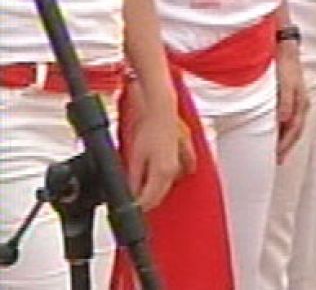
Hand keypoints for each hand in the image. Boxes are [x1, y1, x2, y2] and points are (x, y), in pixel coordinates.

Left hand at [123, 83, 192, 209]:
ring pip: (170, 183)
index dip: (137, 208)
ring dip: (158, 188)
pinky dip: (172, 174)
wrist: (160, 107)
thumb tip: (128, 194)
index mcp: (163, 172)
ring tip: (144, 187)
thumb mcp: (132, 156)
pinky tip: (165, 173)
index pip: (150, 200)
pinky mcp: (185, 150)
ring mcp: (183, 159)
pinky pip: (182, 169)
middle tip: (134, 200)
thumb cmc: (148, 126)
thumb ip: (131, 179)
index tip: (129, 210)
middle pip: (161, 194)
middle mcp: (176, 168)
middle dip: (147, 200)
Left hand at [274, 43, 308, 162]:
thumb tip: (285, 120)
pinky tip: (278, 132)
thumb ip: (285, 102)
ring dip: (286, 139)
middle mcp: (301, 105)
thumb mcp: (285, 83)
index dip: (285, 145)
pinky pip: (290, 119)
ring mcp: (298, 102)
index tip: (277, 157)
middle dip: (287, 147)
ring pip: (294, 127)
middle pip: (295, 131)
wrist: (285, 49)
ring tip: (278, 151)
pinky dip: (285, 129)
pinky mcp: (292, 98)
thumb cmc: (284, 65)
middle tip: (277, 160)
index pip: (294, 131)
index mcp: (301, 104)